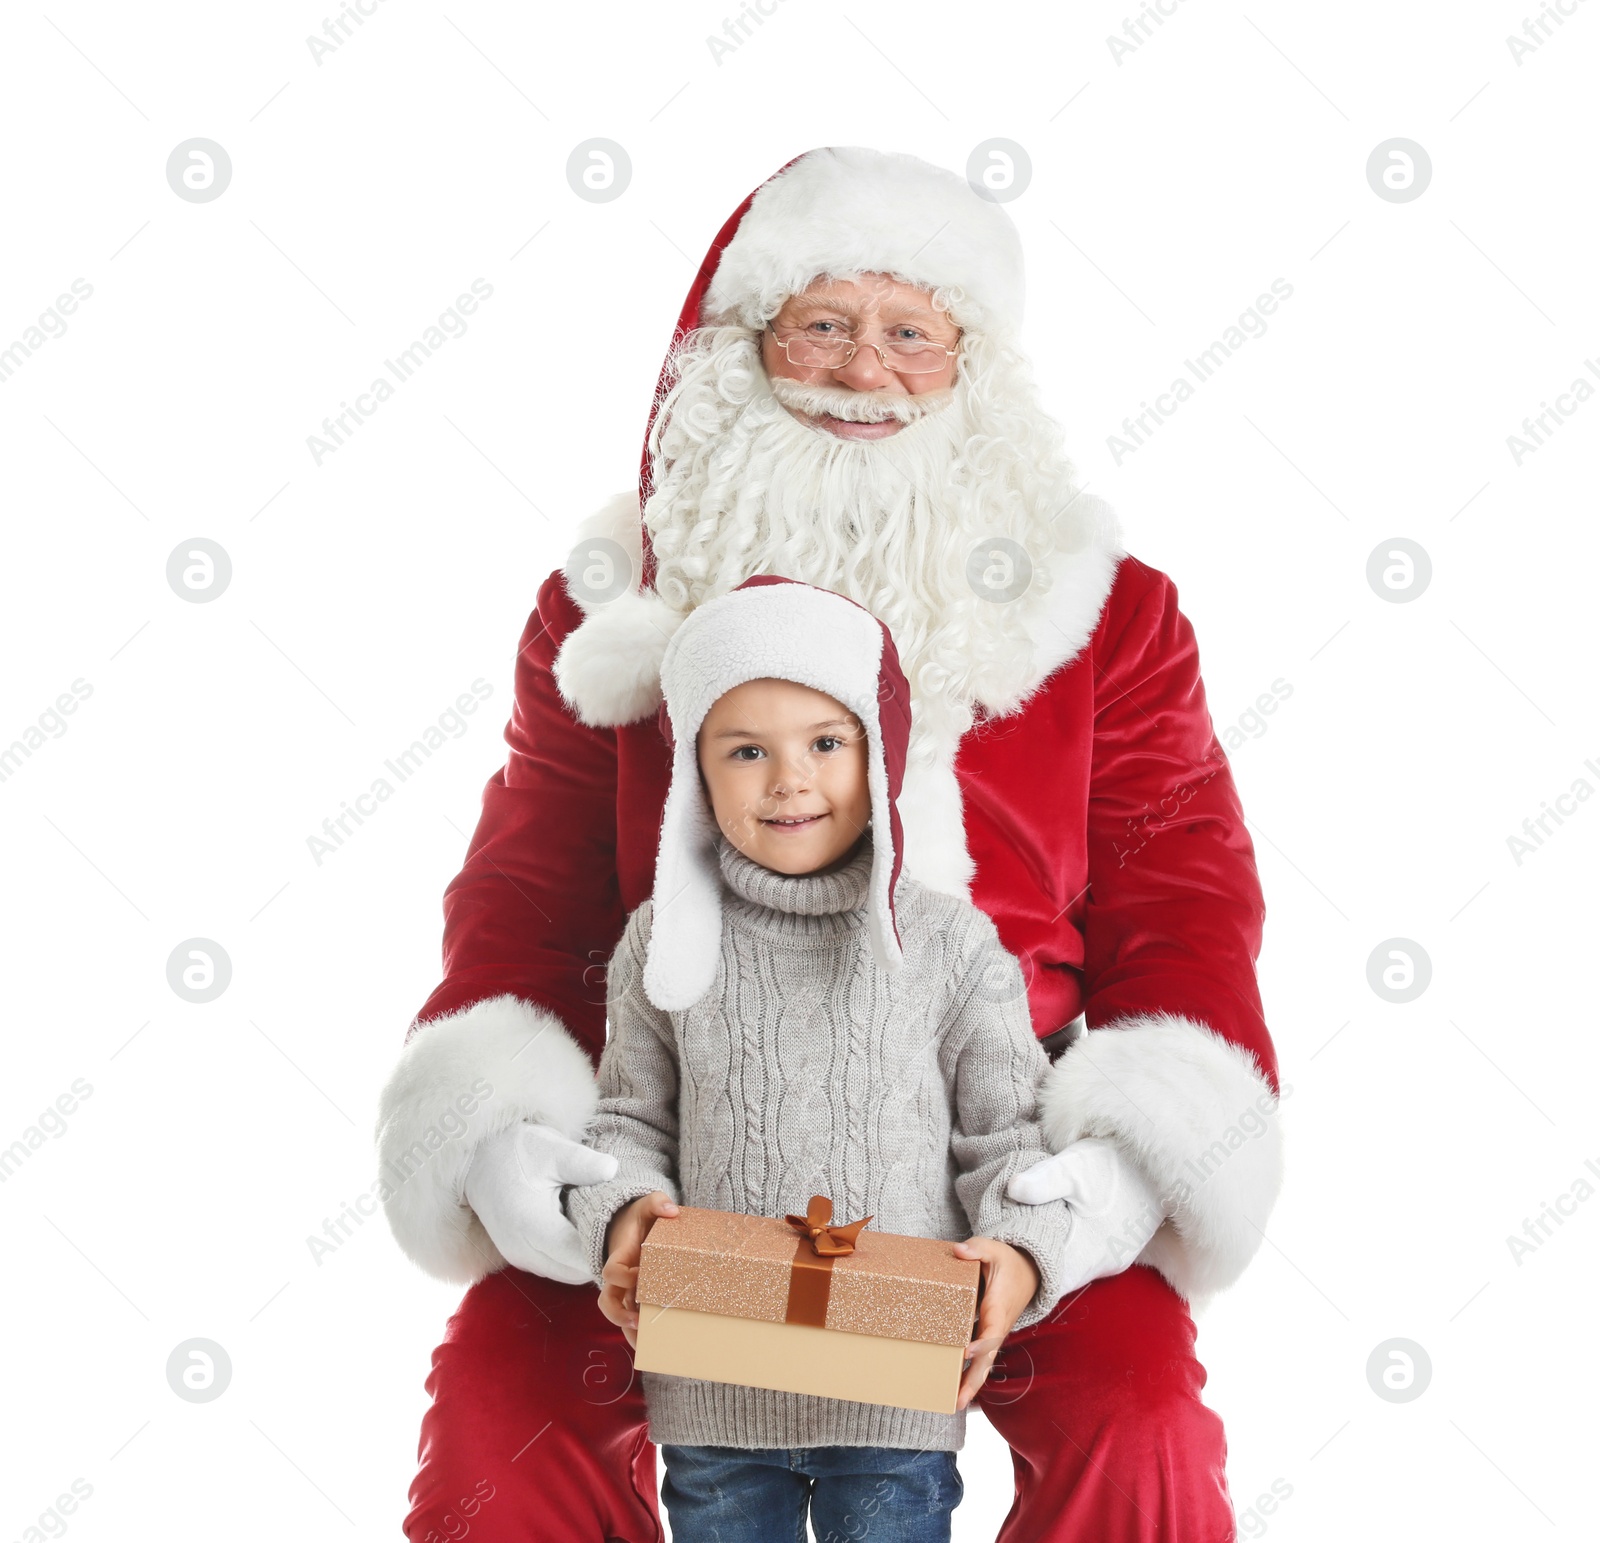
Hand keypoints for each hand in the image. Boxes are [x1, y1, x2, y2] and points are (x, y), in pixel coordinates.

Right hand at [462, 1121, 618, 1284]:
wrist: (479, 1158)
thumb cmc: (518, 1151)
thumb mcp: (552, 1149)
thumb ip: (582, 1162)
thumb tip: (612, 1168)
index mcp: (531, 1225)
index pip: (579, 1256)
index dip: (608, 1251)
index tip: (633, 1238)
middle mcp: (523, 1250)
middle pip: (575, 1271)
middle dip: (601, 1258)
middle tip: (630, 1236)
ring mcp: (519, 1257)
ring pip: (566, 1273)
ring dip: (587, 1260)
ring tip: (612, 1235)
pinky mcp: (519, 1257)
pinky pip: (554, 1267)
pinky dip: (573, 1258)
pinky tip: (588, 1234)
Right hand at [598, 1190, 679, 1348]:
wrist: (633, 1227)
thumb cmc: (642, 1218)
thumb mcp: (647, 1205)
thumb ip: (657, 1202)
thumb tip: (672, 1210)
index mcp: (619, 1257)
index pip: (612, 1271)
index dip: (623, 1277)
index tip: (641, 1275)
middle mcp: (619, 1279)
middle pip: (607, 1301)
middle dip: (619, 1314)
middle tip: (637, 1321)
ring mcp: (625, 1291)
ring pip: (618, 1316)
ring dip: (628, 1332)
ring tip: (646, 1347)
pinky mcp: (634, 1297)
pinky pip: (632, 1318)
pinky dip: (638, 1334)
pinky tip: (653, 1347)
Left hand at [950, 1237, 1038, 1408]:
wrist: (1030, 1273)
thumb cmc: (1009, 1261)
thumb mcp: (994, 1249)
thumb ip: (977, 1249)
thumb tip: (958, 1251)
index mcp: (998, 1307)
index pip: (991, 1330)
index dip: (981, 1342)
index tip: (965, 1351)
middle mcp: (998, 1326)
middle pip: (987, 1359)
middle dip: (973, 1380)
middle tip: (958, 1401)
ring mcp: (994, 1333)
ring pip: (984, 1363)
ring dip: (971, 1383)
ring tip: (953, 1404)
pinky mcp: (989, 1335)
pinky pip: (981, 1357)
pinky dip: (970, 1373)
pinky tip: (955, 1387)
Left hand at [1007, 1136, 1164, 1294]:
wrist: (1159, 1166)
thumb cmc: (1115, 1166)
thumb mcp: (1075, 1167)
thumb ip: (1044, 1181)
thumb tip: (1013, 1189)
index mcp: (1086, 1255)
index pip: (1045, 1284)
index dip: (1020, 1276)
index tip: (1000, 1261)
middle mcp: (1101, 1265)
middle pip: (1056, 1278)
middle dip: (1031, 1264)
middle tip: (1006, 1245)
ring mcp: (1111, 1259)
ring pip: (1070, 1268)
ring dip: (1050, 1255)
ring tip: (1026, 1236)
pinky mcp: (1116, 1249)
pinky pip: (1084, 1258)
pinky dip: (1068, 1248)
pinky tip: (1056, 1228)